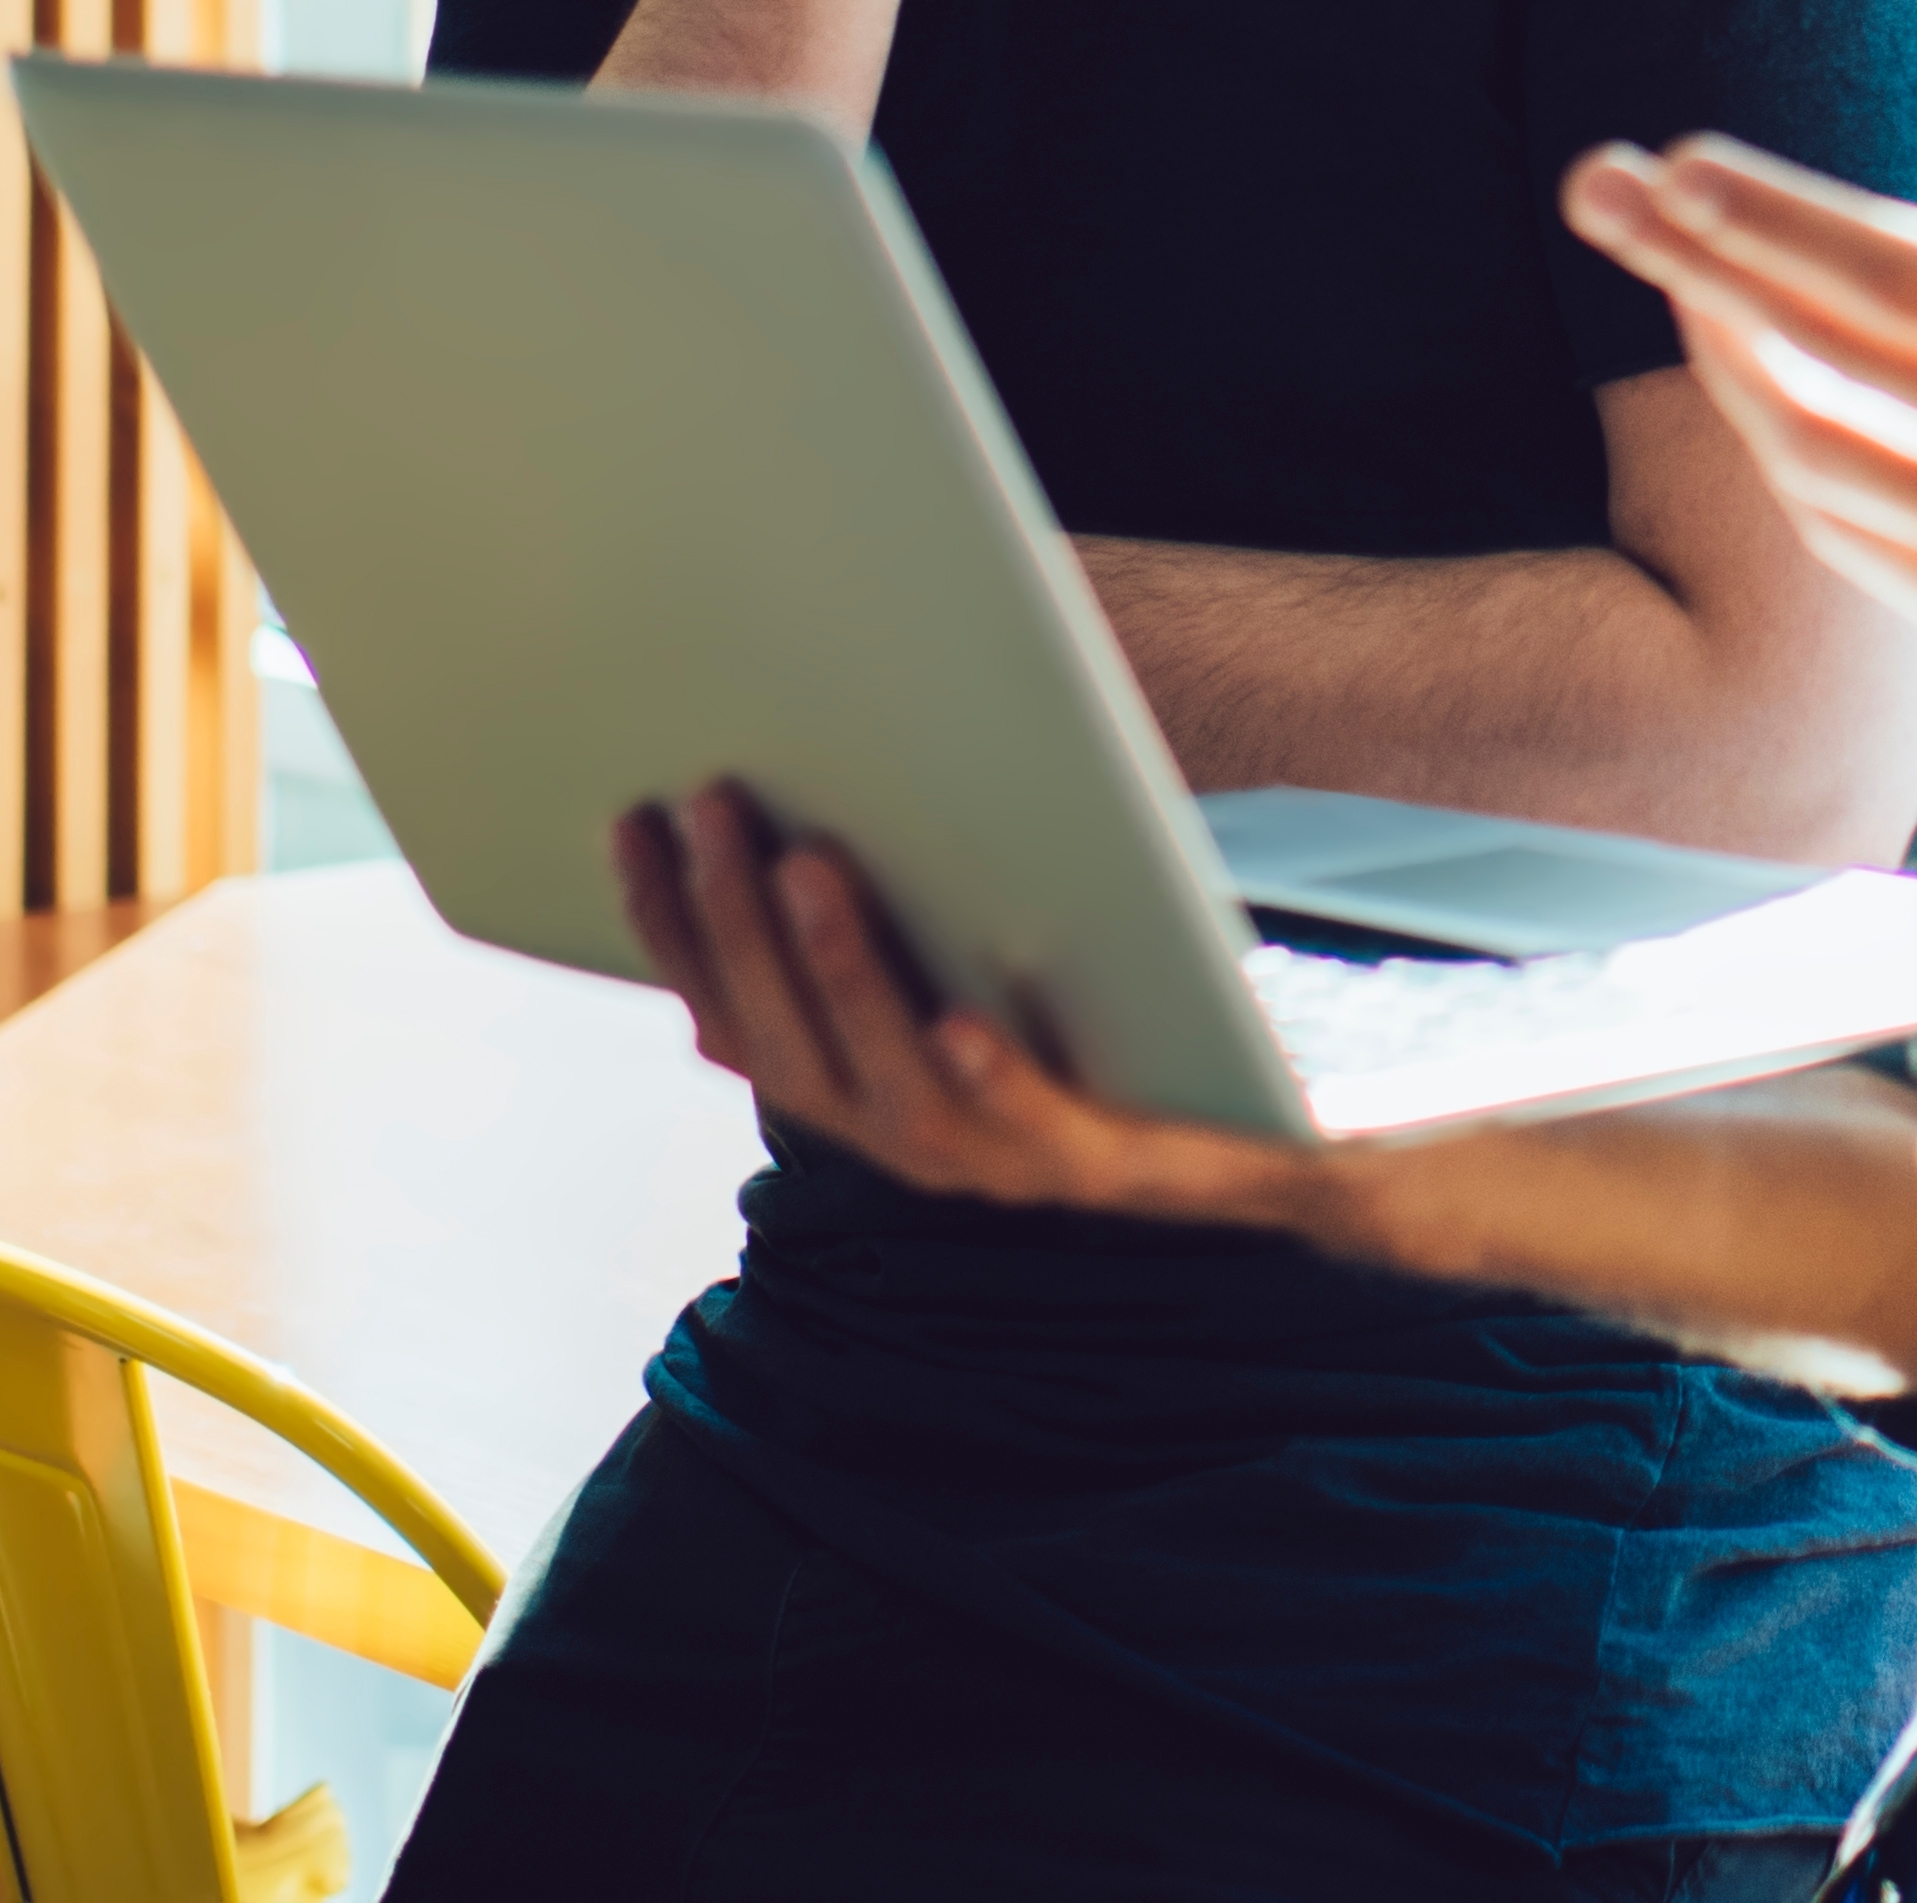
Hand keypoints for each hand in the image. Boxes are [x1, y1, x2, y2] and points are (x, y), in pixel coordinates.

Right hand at [613, 781, 1386, 1243]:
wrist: (1285, 1137)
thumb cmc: (1122, 1020)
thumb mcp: (997, 952)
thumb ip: (916, 891)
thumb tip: (839, 752)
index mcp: (867, 1088)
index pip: (734, 1014)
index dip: (672, 927)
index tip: (631, 819)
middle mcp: (910, 1137)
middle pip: (791, 1042)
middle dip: (737, 924)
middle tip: (714, 803)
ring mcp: (1000, 1164)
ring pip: (890, 1083)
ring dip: (840, 974)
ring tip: (811, 867)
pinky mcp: (1103, 1164)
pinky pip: (1028, 1128)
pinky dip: (982, 1081)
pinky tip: (954, 1022)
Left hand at [1566, 14, 1916, 824]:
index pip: (1900, 269)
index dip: (1775, 213)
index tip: (1687, 160)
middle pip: (1824, 348)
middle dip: (1693, 257)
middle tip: (1597, 188)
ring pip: (1818, 456)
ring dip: (1725, 362)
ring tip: (1666, 279)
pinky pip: (1861, 547)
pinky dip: (1790, 468)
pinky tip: (1762, 409)